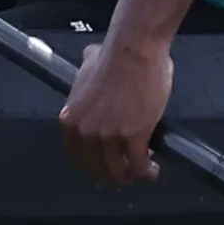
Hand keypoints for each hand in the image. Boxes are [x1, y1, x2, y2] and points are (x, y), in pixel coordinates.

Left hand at [58, 39, 171, 186]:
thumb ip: (86, 73)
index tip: (100, 165)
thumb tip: (90, 59)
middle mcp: (86, 132)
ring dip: (129, 176)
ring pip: (118, 171)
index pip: (76, 155)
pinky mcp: (134, 136)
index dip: (91, 164)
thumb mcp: (88, 67)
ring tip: (139, 173)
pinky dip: (146, 171)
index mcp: (71, 119)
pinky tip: (152, 169)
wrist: (134, 48)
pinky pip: (139, 164)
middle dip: (110, 175)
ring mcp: (109, 136)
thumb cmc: (114, 53)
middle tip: (122, 173)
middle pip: (96, 168)